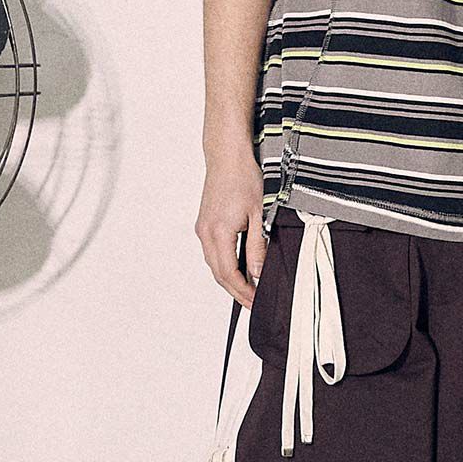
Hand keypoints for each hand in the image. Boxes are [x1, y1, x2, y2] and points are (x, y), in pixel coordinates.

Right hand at [195, 151, 266, 305]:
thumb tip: (257, 273)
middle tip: (253, 304)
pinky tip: (239, 269)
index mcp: (219, 232)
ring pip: (214, 264)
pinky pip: (213, 253)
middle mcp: (206, 233)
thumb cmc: (244, 178)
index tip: (256, 302)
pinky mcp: (205, 223)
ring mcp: (203, 228)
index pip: (229, 273)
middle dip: (236, 292)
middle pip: (219, 273)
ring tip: (248, 290)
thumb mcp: (259, 214)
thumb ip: (257, 246)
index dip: (243, 291)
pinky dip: (225, 265)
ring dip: (230, 280)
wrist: (227, 157)